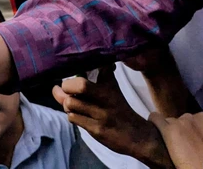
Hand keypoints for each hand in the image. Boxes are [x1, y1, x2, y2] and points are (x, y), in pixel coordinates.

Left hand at [54, 66, 172, 167]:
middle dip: (67, 86)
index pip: (96, 68)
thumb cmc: (119, 111)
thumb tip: (67, 79)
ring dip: (66, 103)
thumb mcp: (112, 91)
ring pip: (71, 103)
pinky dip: (71, 115)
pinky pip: (74, 118)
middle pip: (81, 86)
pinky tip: (78, 115)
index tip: (72, 69)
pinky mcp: (97, 130)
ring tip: (71, 105)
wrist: (138, 136)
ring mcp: (101, 115)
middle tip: (64, 88)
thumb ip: (92, 82)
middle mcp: (106, 98)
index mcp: (109, 86)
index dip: (80, 66)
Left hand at [148, 112, 202, 168]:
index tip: (191, 142)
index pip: (193, 121)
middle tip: (182, 146)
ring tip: (169, 144)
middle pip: (180, 122)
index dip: (190, 132)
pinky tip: (151, 127)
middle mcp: (191, 117)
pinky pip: (155, 119)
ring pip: (168, 123)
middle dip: (180, 132)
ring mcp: (179, 122)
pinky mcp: (168, 130)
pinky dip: (153, 122)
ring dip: (168, 132)